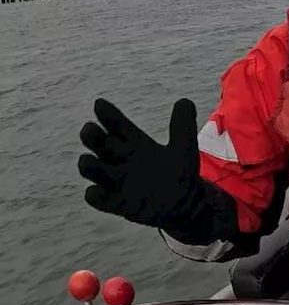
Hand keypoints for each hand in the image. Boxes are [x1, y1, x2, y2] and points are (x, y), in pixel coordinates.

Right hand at [77, 98, 204, 229]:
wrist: (183, 204)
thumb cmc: (179, 173)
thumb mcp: (183, 147)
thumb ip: (183, 125)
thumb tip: (184, 101)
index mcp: (136, 144)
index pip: (117, 125)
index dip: (108, 115)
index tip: (99, 104)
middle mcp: (122, 160)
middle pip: (98, 143)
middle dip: (91, 135)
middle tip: (89, 129)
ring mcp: (116, 181)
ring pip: (91, 168)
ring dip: (88, 164)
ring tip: (90, 160)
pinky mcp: (116, 202)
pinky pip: (96, 198)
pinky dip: (94, 194)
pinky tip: (95, 191)